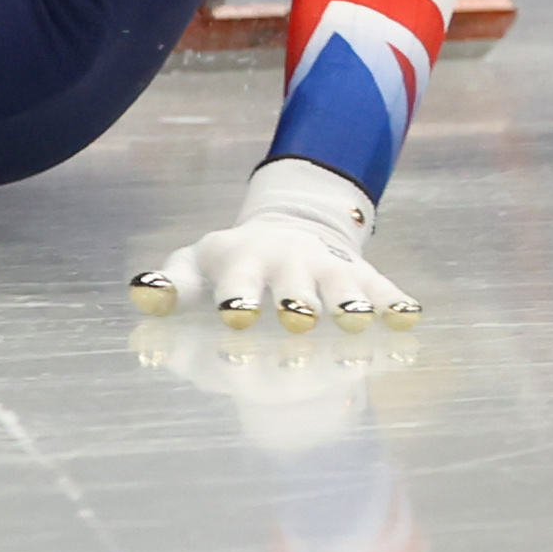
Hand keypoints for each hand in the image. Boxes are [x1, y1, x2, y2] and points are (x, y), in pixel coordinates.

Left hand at [132, 157, 416, 331]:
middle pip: (293, 284)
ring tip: (355, 319)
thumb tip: (142, 294)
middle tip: (295, 318)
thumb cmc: (231, 264)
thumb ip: (172, 284)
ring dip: (348, 302)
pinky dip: (397, 303)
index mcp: (240, 261)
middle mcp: (286, 263)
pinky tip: (410, 318)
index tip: (233, 317)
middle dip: (295, 301)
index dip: (237, 298)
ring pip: (341, 285)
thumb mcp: (196, 266)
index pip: (236, 281)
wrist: (289, 232)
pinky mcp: (365, 278)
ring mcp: (328, 269)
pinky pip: (385, 289)